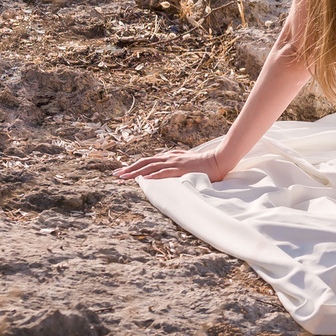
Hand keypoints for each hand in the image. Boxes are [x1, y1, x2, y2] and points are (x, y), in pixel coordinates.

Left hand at [112, 139, 232, 181]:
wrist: (219, 160)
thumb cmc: (204, 162)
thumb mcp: (186, 160)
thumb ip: (176, 161)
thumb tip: (165, 166)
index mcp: (170, 157)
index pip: (147, 161)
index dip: (134, 166)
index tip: (122, 172)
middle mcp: (169, 158)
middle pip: (145, 162)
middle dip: (129, 169)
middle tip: (116, 175)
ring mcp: (175, 163)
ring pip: (151, 167)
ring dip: (136, 172)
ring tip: (124, 177)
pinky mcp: (182, 169)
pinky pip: (165, 172)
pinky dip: (154, 174)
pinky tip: (145, 178)